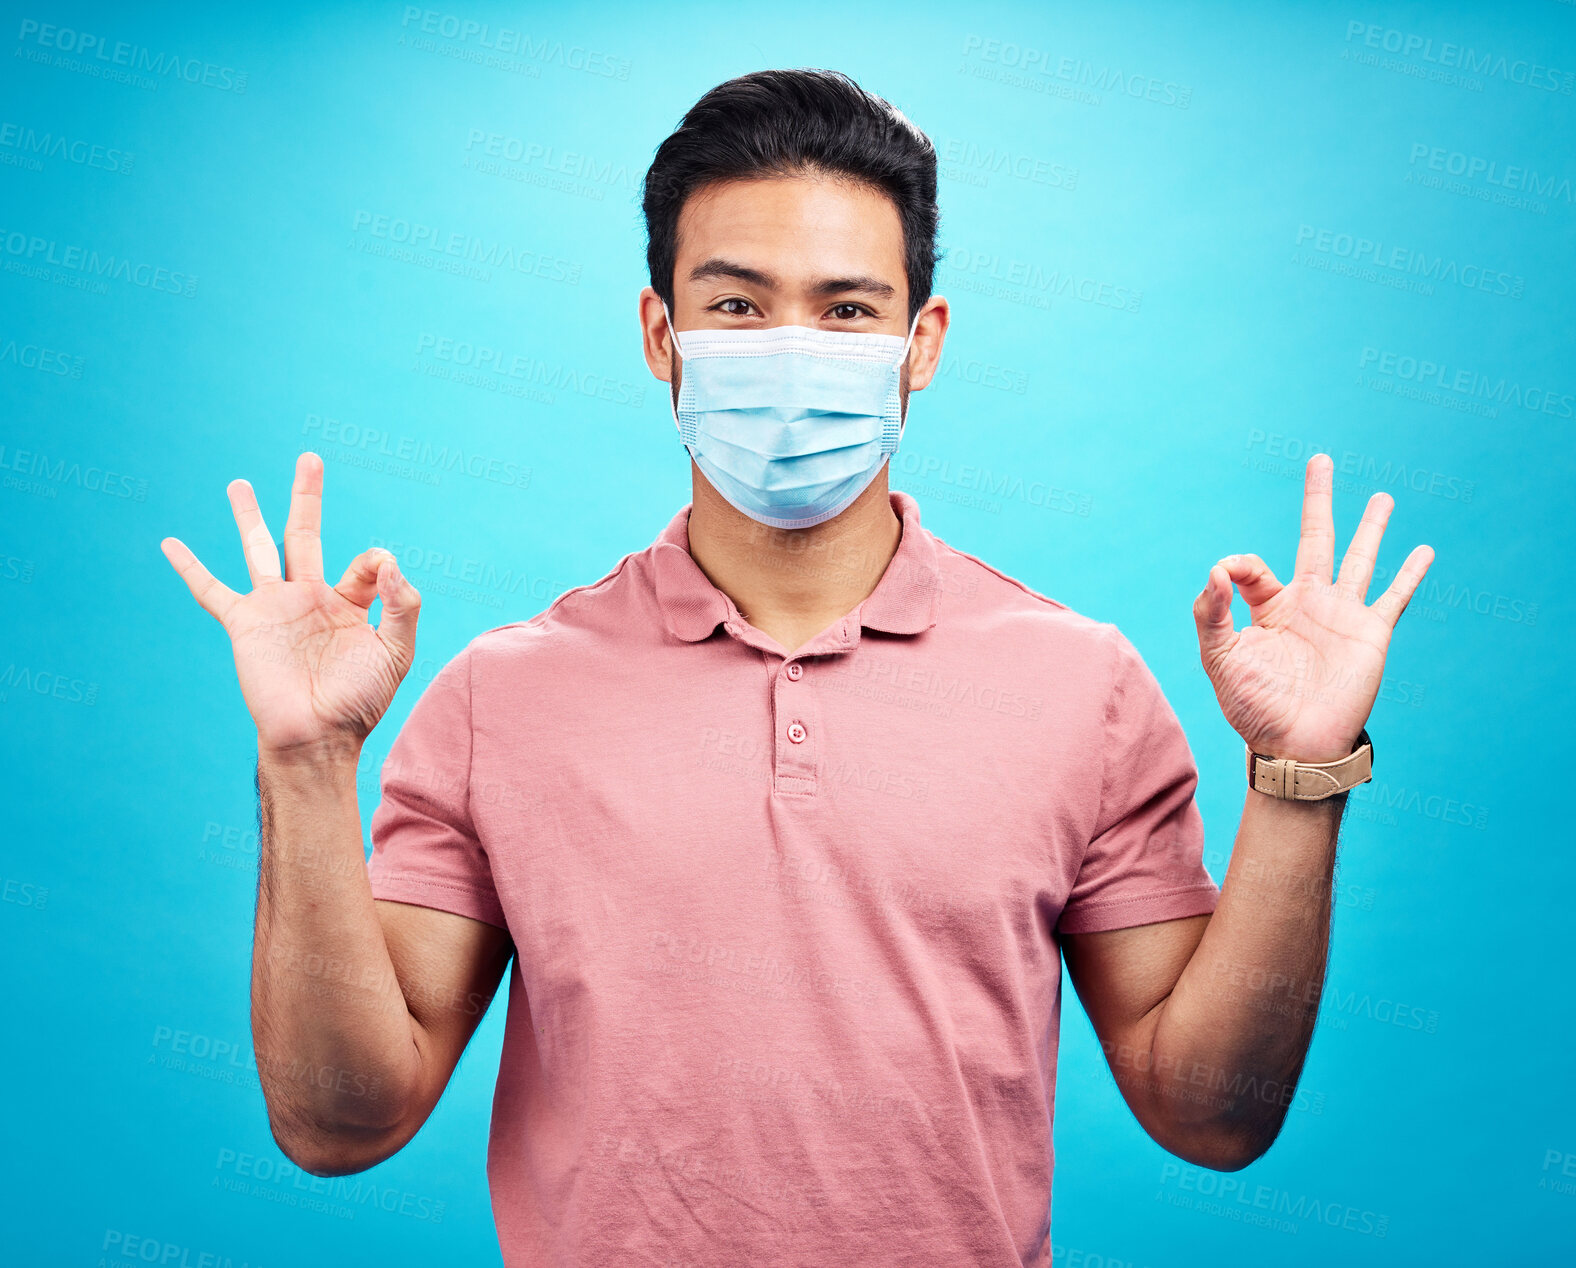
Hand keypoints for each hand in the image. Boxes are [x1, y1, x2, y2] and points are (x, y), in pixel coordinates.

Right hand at [160, 452, 420, 756]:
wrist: (317, 735)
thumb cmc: (360, 701)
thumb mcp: (396, 652)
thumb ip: (403, 605)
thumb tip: (389, 560)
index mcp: (350, 604)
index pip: (366, 564)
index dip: (377, 563)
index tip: (384, 575)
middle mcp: (311, 598)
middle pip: (304, 535)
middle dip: (306, 497)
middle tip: (309, 458)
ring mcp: (276, 608)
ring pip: (259, 549)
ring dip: (249, 515)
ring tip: (238, 484)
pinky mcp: (246, 623)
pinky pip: (211, 590)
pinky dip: (190, 567)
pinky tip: (170, 544)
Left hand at [1193, 453, 1433, 763]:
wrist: (1295, 745)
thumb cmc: (1253, 707)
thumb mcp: (1219, 658)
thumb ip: (1210, 613)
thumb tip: (1215, 569)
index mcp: (1267, 607)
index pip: (1252, 567)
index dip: (1237, 566)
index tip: (1227, 576)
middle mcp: (1307, 604)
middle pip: (1314, 539)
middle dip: (1318, 500)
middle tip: (1321, 459)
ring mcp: (1341, 616)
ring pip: (1358, 558)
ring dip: (1370, 527)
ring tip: (1382, 497)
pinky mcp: (1370, 633)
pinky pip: (1394, 597)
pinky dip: (1410, 574)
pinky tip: (1424, 551)